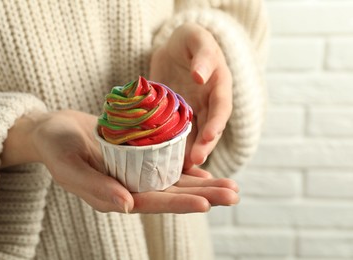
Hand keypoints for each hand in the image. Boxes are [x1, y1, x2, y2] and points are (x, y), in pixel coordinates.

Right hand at [0, 110, 238, 212]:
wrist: (53, 130)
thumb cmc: (56, 148)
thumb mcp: (68, 167)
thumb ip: (95, 188)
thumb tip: (127, 207)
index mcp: (114, 195)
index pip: (152, 202)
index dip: (179, 203)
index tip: (205, 203)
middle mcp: (129, 188)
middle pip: (171, 194)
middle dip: (203, 196)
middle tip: (233, 195)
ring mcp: (134, 174)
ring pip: (174, 181)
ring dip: (203, 184)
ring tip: (231, 186)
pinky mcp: (137, 158)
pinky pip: (165, 165)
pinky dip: (186, 168)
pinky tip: (206, 172)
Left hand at [150, 23, 232, 168]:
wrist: (174, 48)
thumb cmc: (189, 40)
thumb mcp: (196, 39)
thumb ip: (202, 56)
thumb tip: (201, 76)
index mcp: (219, 86)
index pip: (221, 108)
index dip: (217, 124)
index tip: (209, 137)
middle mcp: (209, 103)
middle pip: (210, 129)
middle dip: (204, 146)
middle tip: (194, 162)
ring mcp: (194, 112)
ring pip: (194, 136)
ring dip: (189, 153)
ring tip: (179, 169)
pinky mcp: (178, 117)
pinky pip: (178, 134)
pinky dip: (173, 148)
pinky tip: (165, 160)